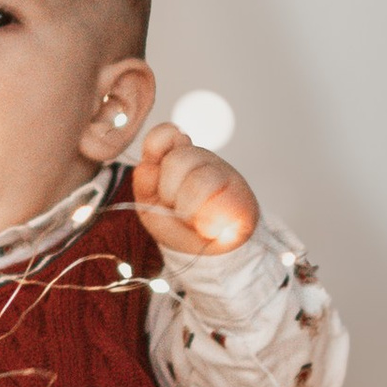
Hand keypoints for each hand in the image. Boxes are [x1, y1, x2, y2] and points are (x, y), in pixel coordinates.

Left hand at [133, 125, 260, 256]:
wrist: (203, 251)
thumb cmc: (175, 224)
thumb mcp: (149, 204)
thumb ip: (144, 183)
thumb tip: (147, 168)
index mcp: (175, 156)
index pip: (165, 134)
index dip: (157, 146)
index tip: (155, 172)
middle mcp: (200, 159)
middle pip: (177, 160)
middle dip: (169, 192)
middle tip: (175, 208)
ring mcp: (224, 174)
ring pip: (199, 181)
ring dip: (188, 208)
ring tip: (192, 220)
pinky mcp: (242, 197)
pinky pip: (222, 203)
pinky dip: (209, 221)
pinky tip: (210, 227)